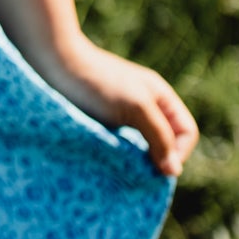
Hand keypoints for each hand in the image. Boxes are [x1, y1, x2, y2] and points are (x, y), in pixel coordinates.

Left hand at [41, 34, 198, 178]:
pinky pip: (119, 147)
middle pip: (165, 142)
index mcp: (159, 97)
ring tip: (122, 171)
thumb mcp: (136, 107)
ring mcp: (121, 115)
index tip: (158, 167)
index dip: (179, 152)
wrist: (52, 64)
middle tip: (139, 174)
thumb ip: (159, 136)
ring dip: (135, 162)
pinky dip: (118, 158)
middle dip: (156, 160)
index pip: (186, 132)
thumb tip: (174, 171)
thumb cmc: (97, 82)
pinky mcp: (100, 124)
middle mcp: (144, 106)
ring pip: (141, 148)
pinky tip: (107, 164)